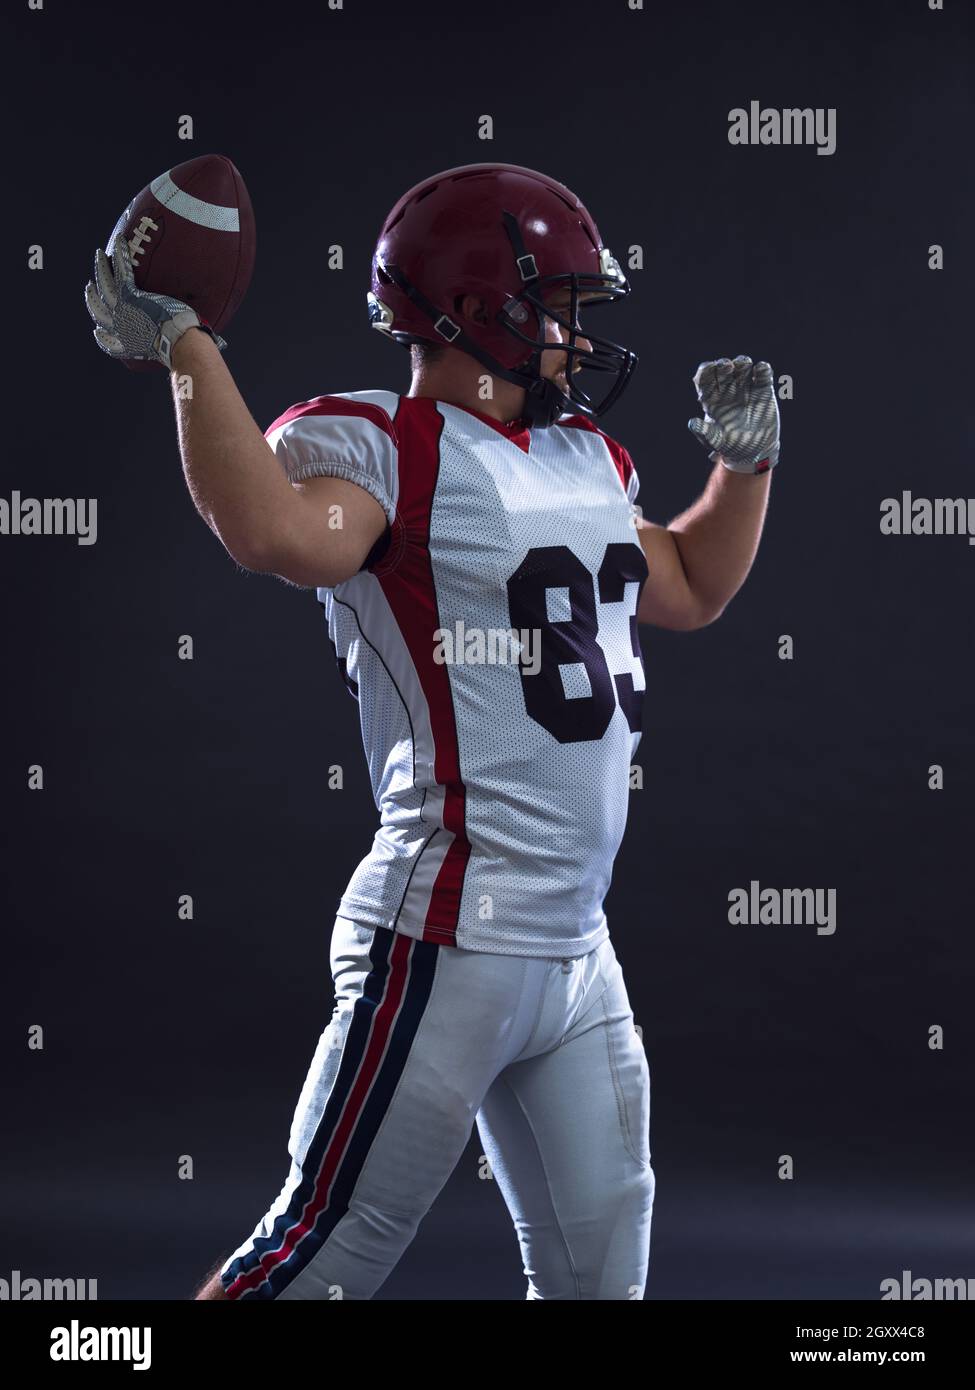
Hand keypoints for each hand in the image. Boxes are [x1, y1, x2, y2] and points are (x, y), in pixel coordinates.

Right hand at [84, 232, 225, 368]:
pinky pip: (121, 270)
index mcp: (126, 342)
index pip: (106, 337)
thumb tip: (211, 346)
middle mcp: (119, 326)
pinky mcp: (130, 295)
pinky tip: (122, 240)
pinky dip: (121, 254)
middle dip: (92, 298)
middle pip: (98, 310)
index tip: (97, 327)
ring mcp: (122, 309)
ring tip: (99, 255)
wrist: (179, 343)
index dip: (100, 330)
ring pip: (105, 285)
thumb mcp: (169, 351)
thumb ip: (174, 347)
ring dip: (100, 269)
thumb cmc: (180, 349)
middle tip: (89, 287)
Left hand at [687, 356, 779, 473]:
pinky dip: (763, 369)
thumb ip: (704, 432)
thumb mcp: (715, 441)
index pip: (704, 377)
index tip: (709, 369)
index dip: (705, 370)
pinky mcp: (763, 390)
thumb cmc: (730, 445)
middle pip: (723, 368)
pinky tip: (761, 370)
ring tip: (744, 365)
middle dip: (723, 364)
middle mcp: (727, 389)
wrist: (755, 451)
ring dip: (742, 361)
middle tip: (727, 367)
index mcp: (712, 398)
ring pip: (742, 366)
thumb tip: (692, 423)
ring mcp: (746, 387)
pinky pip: (763, 374)